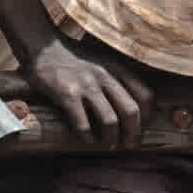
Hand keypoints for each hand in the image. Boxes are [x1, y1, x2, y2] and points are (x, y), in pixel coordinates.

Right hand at [31, 38, 146, 135]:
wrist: (44, 47)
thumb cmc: (75, 59)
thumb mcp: (103, 61)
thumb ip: (118, 77)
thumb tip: (131, 105)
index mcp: (117, 69)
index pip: (145, 95)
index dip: (147, 116)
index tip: (142, 128)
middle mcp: (105, 76)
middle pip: (131, 111)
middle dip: (133, 134)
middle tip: (129, 145)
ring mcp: (87, 85)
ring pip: (110, 120)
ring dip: (111, 138)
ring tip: (108, 145)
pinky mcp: (67, 94)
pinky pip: (83, 124)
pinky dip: (87, 137)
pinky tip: (86, 139)